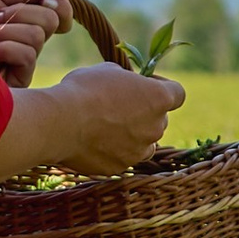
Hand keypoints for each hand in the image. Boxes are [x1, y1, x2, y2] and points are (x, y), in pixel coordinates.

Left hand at [0, 0, 69, 88]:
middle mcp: (24, 43)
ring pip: (38, 34)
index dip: (61, 4)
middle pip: (50, 19)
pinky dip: (6, 48)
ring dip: (8, 30)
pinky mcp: (15, 84)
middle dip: (19, 12)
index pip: (58, 13)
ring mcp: (20, 65)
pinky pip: (28, 54)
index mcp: (20, 21)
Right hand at [48, 60, 184, 176]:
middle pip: (160, 119)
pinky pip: (123, 157)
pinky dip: (113, 150)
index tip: (144, 84)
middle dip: (145, 112)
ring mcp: (139, 151)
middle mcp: (156, 127)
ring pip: (144, 142)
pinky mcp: (120, 167)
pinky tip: (92, 140)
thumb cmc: (84, 90)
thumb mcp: (108, 70)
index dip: (163, 87)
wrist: (60, 124)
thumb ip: (126, 79)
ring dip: (133, 134)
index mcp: (158, 98)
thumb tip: (125, 84)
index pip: (178, 93)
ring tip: (106, 125)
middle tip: (118, 104)